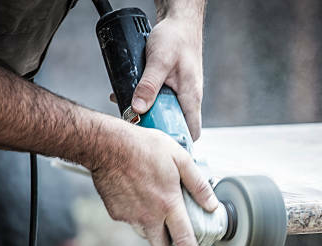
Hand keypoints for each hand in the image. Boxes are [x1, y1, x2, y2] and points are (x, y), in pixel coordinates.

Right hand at [90, 121, 217, 245]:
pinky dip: (136, 214)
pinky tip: (137, 195)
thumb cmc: (145, 147)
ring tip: (154, 204)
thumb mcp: (180, 159)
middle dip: (169, 241)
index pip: (183, 238)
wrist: (108, 146)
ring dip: (152, 227)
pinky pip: (130, 221)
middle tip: (172, 226)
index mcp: (168, 204)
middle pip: (161, 245)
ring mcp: (130, 216)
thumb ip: (198, 184)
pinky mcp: (116, 213)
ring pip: (145, 234)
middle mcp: (149, 216)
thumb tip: (212, 204)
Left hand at [130, 15, 203, 140]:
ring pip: (165, 113)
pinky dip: (145, 101)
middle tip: (138, 129)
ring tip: (129, 113)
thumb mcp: (159, 61)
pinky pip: (159, 100)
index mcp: (191, 97)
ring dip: (148, 114)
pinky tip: (129, 97)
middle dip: (157, 129)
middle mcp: (188, 98)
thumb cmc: (176, 38)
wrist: (179, 22)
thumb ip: (148, 85)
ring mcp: (180, 93)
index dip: (180, 143)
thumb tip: (137, 108)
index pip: (192, 131)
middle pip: (175, 125)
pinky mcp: (172, 87)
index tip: (162, 147)